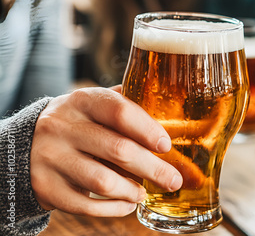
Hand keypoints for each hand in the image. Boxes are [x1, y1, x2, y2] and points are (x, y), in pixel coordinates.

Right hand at [31, 87, 182, 216]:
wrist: (26, 145)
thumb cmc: (77, 125)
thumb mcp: (94, 107)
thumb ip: (126, 106)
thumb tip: (172, 114)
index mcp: (81, 101)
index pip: (119, 110)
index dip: (148, 129)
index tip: (166, 145)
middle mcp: (62, 126)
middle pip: (118, 149)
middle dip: (153, 168)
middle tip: (174, 180)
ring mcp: (51, 158)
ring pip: (103, 181)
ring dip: (132, 191)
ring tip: (145, 192)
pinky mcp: (46, 187)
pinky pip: (86, 205)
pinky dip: (113, 208)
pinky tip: (127, 204)